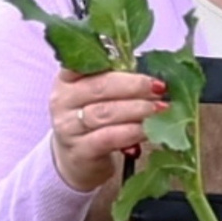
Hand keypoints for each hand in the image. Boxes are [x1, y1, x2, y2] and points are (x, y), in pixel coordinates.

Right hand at [50, 69, 168, 192]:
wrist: (78, 159)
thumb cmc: (95, 120)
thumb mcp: (99, 96)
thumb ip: (118, 80)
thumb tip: (153, 75)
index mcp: (67, 79)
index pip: (84, 61)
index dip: (115, 61)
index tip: (141, 64)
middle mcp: (62, 101)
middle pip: (100, 87)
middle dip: (134, 86)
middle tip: (159, 89)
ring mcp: (68, 127)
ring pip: (105, 112)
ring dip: (137, 109)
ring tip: (159, 109)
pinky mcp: (79, 151)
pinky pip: (108, 137)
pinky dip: (132, 132)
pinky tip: (148, 130)